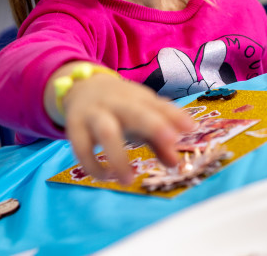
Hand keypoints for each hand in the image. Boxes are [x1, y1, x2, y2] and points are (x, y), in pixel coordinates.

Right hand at [56, 71, 193, 184]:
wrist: (81, 87)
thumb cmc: (120, 107)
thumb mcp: (141, 116)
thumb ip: (159, 140)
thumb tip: (176, 164)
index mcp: (137, 98)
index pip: (158, 105)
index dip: (174, 116)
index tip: (191, 128)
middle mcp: (117, 103)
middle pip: (135, 111)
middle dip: (153, 125)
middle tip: (171, 142)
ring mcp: (94, 114)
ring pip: (106, 131)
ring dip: (118, 157)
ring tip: (129, 180)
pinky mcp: (75, 127)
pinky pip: (81, 148)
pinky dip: (93, 165)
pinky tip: (107, 177)